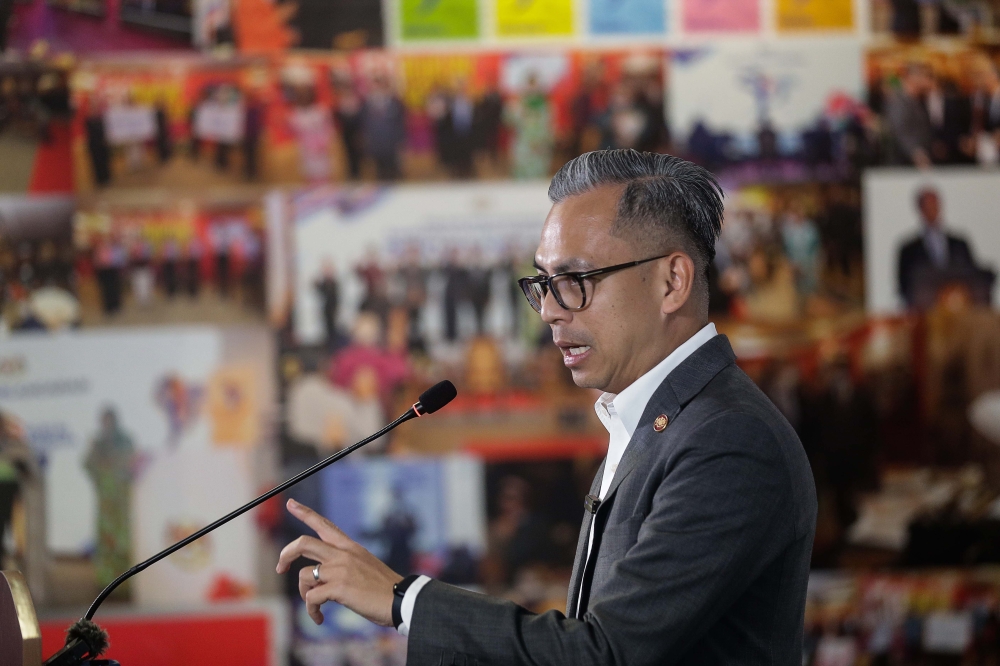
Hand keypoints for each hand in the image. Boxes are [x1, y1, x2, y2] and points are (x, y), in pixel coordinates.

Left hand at [276, 498, 402, 625]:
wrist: (400, 600)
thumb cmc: (383, 588)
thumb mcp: (364, 566)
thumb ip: (342, 564)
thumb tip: (319, 576)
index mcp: (350, 547)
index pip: (324, 524)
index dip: (304, 513)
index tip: (290, 503)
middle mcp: (342, 554)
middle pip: (303, 543)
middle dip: (285, 553)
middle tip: (280, 567)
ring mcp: (339, 569)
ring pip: (303, 575)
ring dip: (303, 594)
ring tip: (315, 606)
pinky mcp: (338, 587)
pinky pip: (311, 599)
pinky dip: (312, 611)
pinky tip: (319, 618)